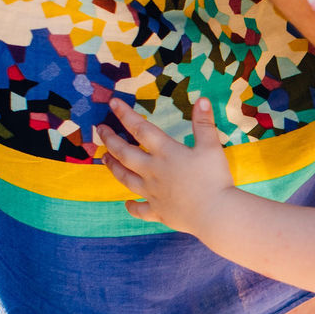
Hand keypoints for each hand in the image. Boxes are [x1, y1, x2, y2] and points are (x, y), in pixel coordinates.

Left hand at [99, 96, 236, 234]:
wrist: (214, 213)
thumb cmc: (215, 179)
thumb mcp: (212, 147)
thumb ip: (204, 123)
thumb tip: (202, 99)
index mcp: (166, 153)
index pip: (141, 129)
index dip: (125, 114)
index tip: (113, 103)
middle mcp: (153, 171)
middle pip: (125, 153)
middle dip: (110, 140)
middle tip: (100, 130)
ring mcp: (153, 193)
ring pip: (126, 178)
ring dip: (113, 167)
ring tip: (104, 158)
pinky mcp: (158, 211)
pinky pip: (141, 210)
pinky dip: (132, 207)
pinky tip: (127, 204)